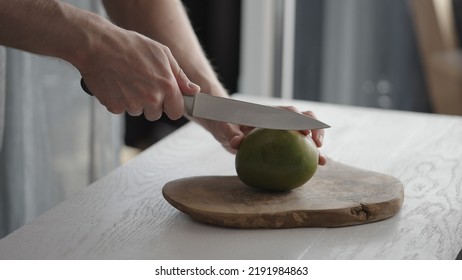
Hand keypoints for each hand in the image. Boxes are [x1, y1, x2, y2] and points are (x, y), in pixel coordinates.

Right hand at [78, 28, 199, 119]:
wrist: (98, 45)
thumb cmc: (131, 46)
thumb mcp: (162, 54)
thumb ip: (180, 76)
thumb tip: (194, 91)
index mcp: (167, 86)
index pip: (176, 112)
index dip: (171, 106)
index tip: (166, 100)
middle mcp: (151, 98)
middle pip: (156, 114)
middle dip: (151, 104)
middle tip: (142, 83)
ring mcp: (132, 104)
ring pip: (138, 111)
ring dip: (134, 101)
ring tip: (127, 79)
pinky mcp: (115, 107)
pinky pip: (121, 109)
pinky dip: (119, 100)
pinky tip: (116, 83)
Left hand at [196, 107, 326, 165]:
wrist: (226, 125)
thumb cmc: (225, 123)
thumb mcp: (224, 128)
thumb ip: (230, 133)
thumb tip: (236, 143)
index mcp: (268, 113)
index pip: (287, 113)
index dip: (298, 121)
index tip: (303, 134)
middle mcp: (280, 118)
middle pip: (304, 118)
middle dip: (315, 128)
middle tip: (318, 145)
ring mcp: (283, 129)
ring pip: (306, 133)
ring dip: (316, 144)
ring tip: (322, 161)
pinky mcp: (283, 141)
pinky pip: (297, 148)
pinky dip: (307, 156)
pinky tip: (314, 170)